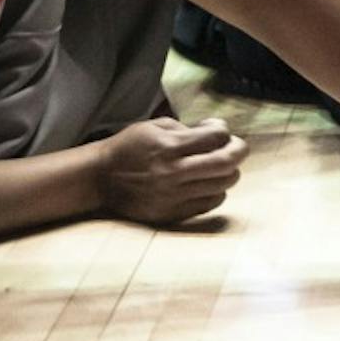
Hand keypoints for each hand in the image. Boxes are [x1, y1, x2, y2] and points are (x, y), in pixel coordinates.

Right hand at [94, 116, 246, 224]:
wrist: (101, 178)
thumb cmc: (129, 147)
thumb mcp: (155, 126)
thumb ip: (188, 128)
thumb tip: (218, 131)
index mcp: (169, 146)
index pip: (215, 138)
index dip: (224, 131)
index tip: (220, 130)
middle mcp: (174, 173)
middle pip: (225, 163)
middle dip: (239, 151)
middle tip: (238, 147)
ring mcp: (174, 196)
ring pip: (222, 185)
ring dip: (230, 173)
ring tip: (223, 165)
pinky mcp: (172, 213)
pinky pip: (209, 204)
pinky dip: (217, 191)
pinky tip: (209, 183)